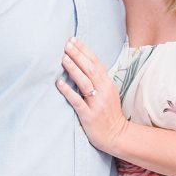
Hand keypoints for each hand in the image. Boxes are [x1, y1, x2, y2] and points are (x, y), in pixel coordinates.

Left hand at [56, 37, 128, 155]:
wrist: (117, 135)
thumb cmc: (109, 113)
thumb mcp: (108, 93)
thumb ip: (98, 80)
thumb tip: (83, 65)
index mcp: (108, 83)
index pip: (96, 62)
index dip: (84, 50)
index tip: (74, 40)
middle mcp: (103, 91)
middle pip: (90, 68)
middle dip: (78, 55)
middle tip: (66, 44)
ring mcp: (97, 103)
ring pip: (85, 82)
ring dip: (73, 69)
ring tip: (63, 58)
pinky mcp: (89, 115)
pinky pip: (77, 101)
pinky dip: (68, 91)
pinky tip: (59, 83)